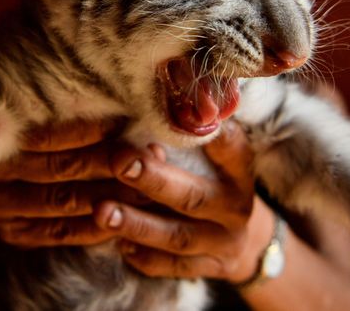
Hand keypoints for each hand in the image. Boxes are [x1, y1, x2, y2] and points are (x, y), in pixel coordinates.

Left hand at [0, 118, 270, 283]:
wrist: (247, 242)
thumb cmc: (218, 181)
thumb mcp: (222, 154)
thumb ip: (195, 127)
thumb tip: (163, 79)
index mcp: (238, 169)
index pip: (228, 147)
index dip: (202, 134)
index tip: (173, 114)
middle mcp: (234, 206)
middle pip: (192, 195)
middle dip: (154, 179)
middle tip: (118, 161)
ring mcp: (221, 242)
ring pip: (177, 237)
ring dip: (137, 224)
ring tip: (101, 210)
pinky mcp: (207, 269)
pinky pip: (172, 268)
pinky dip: (145, 257)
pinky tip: (117, 244)